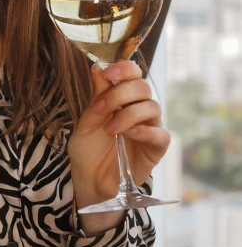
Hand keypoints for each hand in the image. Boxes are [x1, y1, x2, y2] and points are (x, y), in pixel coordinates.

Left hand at [68, 60, 170, 210]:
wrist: (90, 179)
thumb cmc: (88, 148)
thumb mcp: (87, 119)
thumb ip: (97, 95)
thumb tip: (98, 67)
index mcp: (123, 97)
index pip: (133, 73)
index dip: (124, 68)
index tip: (107, 74)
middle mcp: (140, 108)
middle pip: (143, 87)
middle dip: (119, 94)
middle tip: (100, 109)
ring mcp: (150, 127)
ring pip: (152, 107)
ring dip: (128, 115)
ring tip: (109, 129)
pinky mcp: (157, 147)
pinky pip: (160, 133)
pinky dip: (143, 131)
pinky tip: (126, 135)